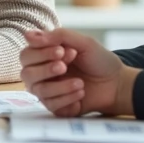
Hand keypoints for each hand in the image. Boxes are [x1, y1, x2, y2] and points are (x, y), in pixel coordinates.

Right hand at [20, 29, 138, 117]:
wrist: (117, 83)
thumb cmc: (99, 61)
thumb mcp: (82, 42)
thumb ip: (58, 36)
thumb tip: (28, 35)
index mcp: (45, 55)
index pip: (26, 54)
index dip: (40, 52)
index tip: (62, 50)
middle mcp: (42, 73)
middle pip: (26, 73)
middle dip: (45, 69)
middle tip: (65, 65)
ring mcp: (49, 91)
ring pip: (37, 90)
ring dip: (59, 85)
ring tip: (80, 82)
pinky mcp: (57, 107)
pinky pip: (51, 104)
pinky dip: (66, 97)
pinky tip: (81, 92)